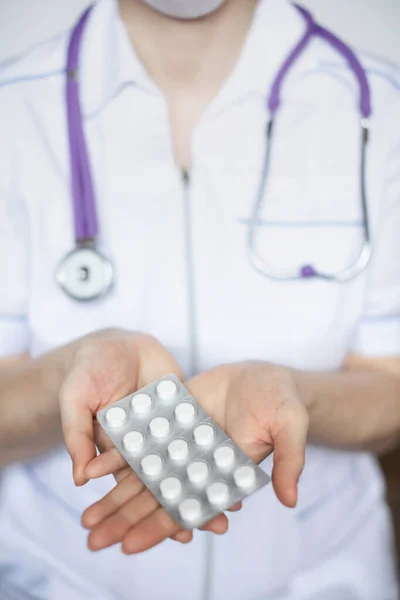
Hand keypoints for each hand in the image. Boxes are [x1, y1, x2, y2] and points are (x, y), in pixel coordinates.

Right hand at [60, 328, 229, 543]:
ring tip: (235, 505)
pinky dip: (217, 447)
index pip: (140, 488)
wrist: (109, 342)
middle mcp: (148, 444)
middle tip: (218, 529)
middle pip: (171, 478)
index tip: (181, 535)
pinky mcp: (183, 405)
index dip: (159, 511)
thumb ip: (77, 436)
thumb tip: (80, 479)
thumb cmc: (85, 373)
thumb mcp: (75, 401)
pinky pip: (201, 428)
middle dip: (194, 503)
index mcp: (121, 450)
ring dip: (209, 480)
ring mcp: (168, 425)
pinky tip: (237, 463)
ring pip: (191, 458)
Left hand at [82, 362, 308, 552]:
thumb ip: (288, 460)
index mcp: (224, 474)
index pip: (190, 507)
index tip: (129, 546)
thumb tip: (290, 499)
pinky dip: (121, 457)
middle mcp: (199, 465)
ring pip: (146, 475)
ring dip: (117, 496)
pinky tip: (95, 470)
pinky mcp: (174, 421)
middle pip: (159, 497)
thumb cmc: (283, 402)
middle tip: (92, 541)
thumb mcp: (290, 425)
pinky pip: (144, 441)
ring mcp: (184, 444)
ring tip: (86, 517)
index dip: (161, 526)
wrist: (266, 375)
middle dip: (126, 520)